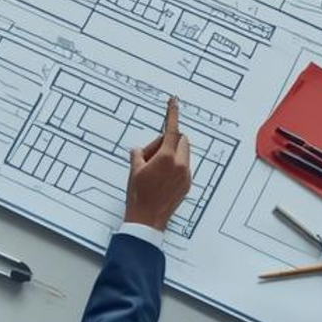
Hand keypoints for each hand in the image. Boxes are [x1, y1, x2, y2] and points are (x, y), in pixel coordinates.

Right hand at [124, 95, 192, 230]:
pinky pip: (183, 166)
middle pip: (179, 139)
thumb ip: (139, 154)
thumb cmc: (138, 194)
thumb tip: (140, 150)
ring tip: (155, 170)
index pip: (171, 129)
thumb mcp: (134, 170)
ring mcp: (186, 175)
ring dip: (171, 153)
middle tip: (150, 155)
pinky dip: (174, 166)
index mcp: (166, 158)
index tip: (174, 100)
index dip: (172, 113)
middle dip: (167, 141)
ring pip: (182, 153)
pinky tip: (160, 180)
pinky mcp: (187, 184)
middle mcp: (180, 165)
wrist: (146, 221)